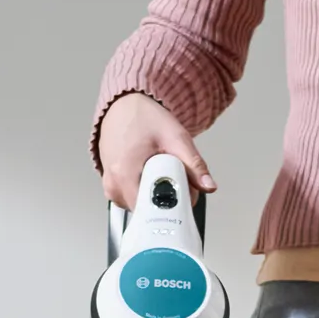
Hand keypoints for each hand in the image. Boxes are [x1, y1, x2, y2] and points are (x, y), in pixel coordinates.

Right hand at [97, 92, 212, 209]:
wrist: (124, 105)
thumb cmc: (143, 118)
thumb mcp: (175, 137)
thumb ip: (194, 164)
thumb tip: (208, 186)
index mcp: (124, 174)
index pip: (149, 212)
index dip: (172, 208)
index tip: (182, 199)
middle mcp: (112, 184)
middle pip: (146, 212)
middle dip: (167, 202)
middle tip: (176, 179)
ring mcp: (109, 186)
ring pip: (140, 208)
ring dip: (156, 197)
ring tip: (162, 173)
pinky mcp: (110, 186)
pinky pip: (132, 200)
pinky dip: (146, 192)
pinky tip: (152, 175)